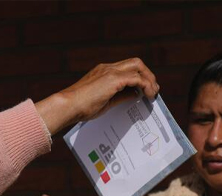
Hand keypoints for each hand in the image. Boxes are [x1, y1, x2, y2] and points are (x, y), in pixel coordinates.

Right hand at [35, 58, 158, 134]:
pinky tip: (147, 95)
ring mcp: (110, 71)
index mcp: (103, 72)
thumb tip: (135, 95)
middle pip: (135, 62)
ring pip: (138, 66)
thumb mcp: (106, 102)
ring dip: (149, 79)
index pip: (127, 68)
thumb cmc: (81, 107)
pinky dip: (145, 85)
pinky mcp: (113, 79)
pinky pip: (136, 78)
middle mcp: (108, 68)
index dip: (139, 76)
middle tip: (153, 89)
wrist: (68, 106)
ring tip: (153, 93)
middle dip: (148, 74)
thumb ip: (121, 96)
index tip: (145, 89)